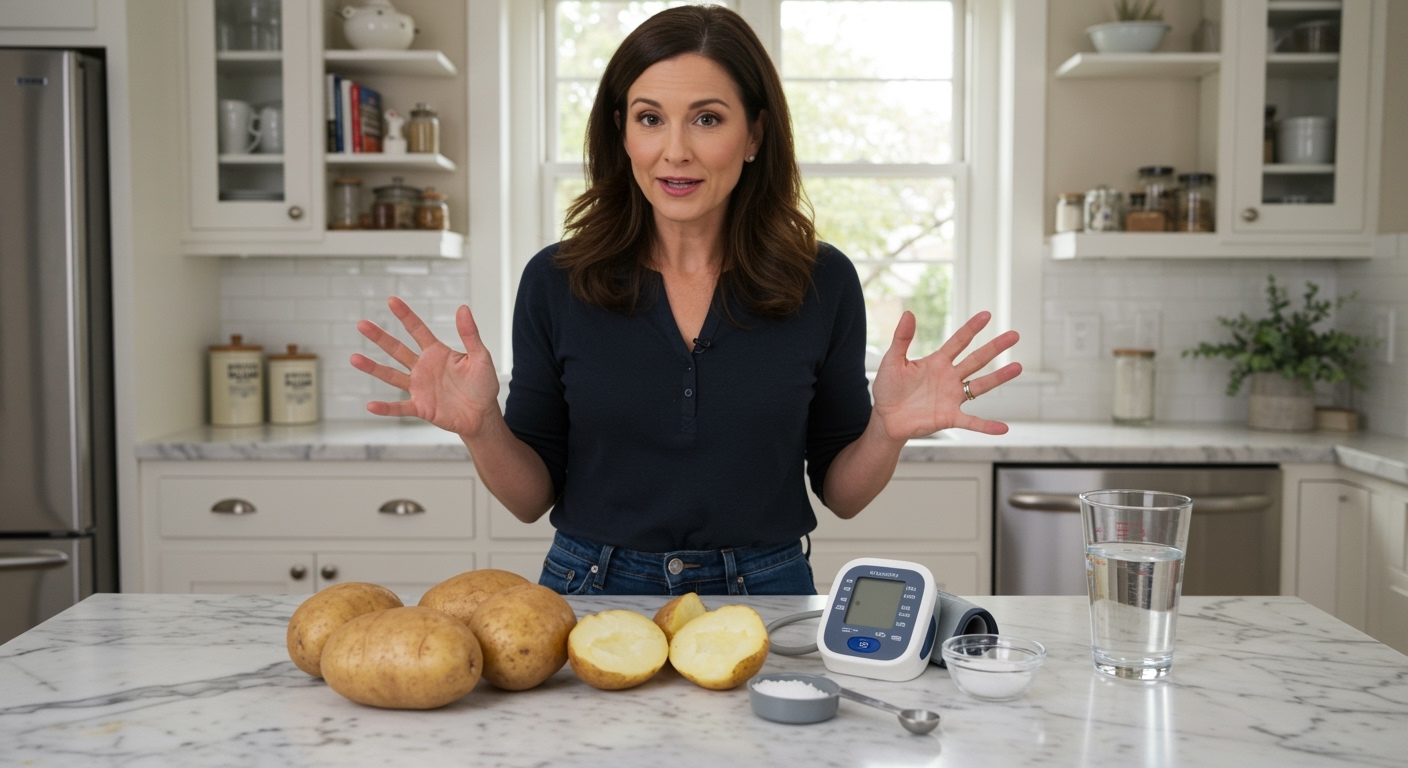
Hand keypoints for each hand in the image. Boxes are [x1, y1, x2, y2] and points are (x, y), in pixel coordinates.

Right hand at [350, 297, 500, 437]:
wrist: (482, 415)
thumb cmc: (483, 384)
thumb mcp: (480, 358)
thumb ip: (470, 335)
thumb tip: (463, 308)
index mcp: (437, 353)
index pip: (417, 330)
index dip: (405, 315)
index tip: (391, 300)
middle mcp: (423, 368)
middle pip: (397, 349)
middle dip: (380, 337)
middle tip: (362, 324)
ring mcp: (419, 388)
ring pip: (391, 376)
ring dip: (373, 368)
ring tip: (354, 358)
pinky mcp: (420, 407)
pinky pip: (400, 408)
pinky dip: (386, 408)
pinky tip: (371, 406)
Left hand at [870, 311, 1021, 439]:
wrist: (885, 418)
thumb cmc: (888, 389)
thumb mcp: (892, 361)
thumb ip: (902, 338)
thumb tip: (909, 313)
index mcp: (937, 362)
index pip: (958, 341)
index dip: (971, 328)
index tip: (986, 315)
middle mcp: (949, 377)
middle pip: (976, 359)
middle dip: (995, 347)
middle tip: (1014, 335)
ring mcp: (952, 397)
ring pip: (980, 385)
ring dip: (999, 378)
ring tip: (1018, 367)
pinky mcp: (949, 417)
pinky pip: (971, 421)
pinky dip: (986, 426)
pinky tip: (1003, 428)